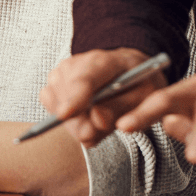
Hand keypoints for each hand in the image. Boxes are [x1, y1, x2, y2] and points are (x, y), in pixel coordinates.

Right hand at [44, 49, 167, 148]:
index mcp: (105, 62)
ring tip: (98, 119)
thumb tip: (98, 121)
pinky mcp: (53, 82)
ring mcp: (61, 72)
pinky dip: (68, 119)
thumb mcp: (144, 97)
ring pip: (57, 106)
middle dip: (79, 124)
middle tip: (97, 133)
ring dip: (76, 123)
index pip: (84, 80)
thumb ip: (122, 109)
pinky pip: (51, 107)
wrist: (127, 69)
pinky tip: (85, 116)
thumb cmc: (138, 82)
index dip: (74, 98)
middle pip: (66, 98)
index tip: (64, 115)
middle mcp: (77, 64)